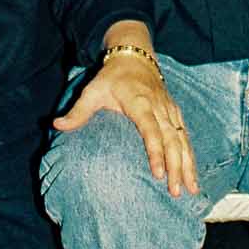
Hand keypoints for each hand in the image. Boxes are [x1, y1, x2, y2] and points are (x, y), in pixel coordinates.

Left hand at [53, 55, 199, 199]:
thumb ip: (78, 111)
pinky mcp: (175, 113)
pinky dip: (191, 156)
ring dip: (188, 165)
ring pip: (182, 140)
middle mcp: (159, 107)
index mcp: (139, 102)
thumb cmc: (111, 77)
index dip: (155, 151)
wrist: (135, 56)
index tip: (158, 173)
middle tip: (174, 191)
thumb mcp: (92, 90)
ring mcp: (169, 110)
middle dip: (176, 166)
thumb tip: (56, 125)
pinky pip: (185, 137)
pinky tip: (192, 175)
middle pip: (171, 139)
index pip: (150, 129)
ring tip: (191, 189)